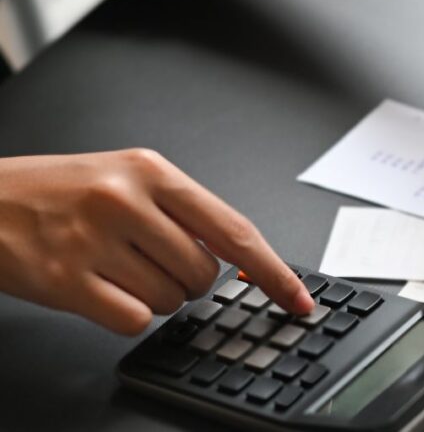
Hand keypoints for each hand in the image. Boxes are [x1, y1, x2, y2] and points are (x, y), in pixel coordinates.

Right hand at [0, 149, 313, 334]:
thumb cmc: (58, 191)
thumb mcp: (125, 176)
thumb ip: (182, 209)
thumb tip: (238, 256)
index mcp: (152, 170)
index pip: (235, 229)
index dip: (273, 271)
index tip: (298, 299)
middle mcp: (126, 200)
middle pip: (204, 273)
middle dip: (186, 279)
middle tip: (147, 258)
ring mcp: (94, 240)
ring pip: (170, 300)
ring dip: (153, 295)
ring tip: (114, 266)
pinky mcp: (65, 280)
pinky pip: (133, 319)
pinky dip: (124, 314)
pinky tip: (97, 287)